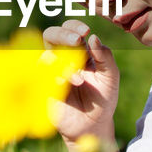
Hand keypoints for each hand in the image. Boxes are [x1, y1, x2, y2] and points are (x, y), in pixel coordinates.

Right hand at [43, 19, 120, 144]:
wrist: (93, 125)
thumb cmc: (102, 99)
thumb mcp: (110, 77)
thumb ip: (105, 56)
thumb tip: (93, 37)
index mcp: (79, 51)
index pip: (71, 30)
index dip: (75, 26)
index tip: (85, 31)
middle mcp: (62, 58)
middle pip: (51, 35)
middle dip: (63, 34)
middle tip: (77, 40)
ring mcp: (50, 72)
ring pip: (46, 55)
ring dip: (64, 63)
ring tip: (79, 79)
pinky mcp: (42, 87)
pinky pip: (40, 76)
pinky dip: (53, 77)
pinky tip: (65, 84)